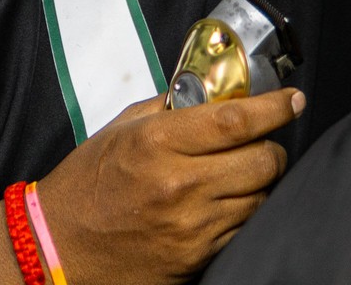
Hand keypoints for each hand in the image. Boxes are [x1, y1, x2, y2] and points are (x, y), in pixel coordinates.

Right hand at [35, 88, 304, 284]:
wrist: (59, 249)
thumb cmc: (85, 186)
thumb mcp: (120, 130)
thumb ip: (167, 108)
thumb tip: (210, 92)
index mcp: (158, 143)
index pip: (236, 120)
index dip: (274, 107)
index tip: (291, 100)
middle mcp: (180, 184)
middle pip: (262, 160)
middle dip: (272, 147)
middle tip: (265, 140)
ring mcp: (192, 226)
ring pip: (261, 198)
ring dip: (262, 181)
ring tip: (245, 172)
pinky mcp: (197, 257)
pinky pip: (243, 229)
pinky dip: (245, 212)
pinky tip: (230, 202)